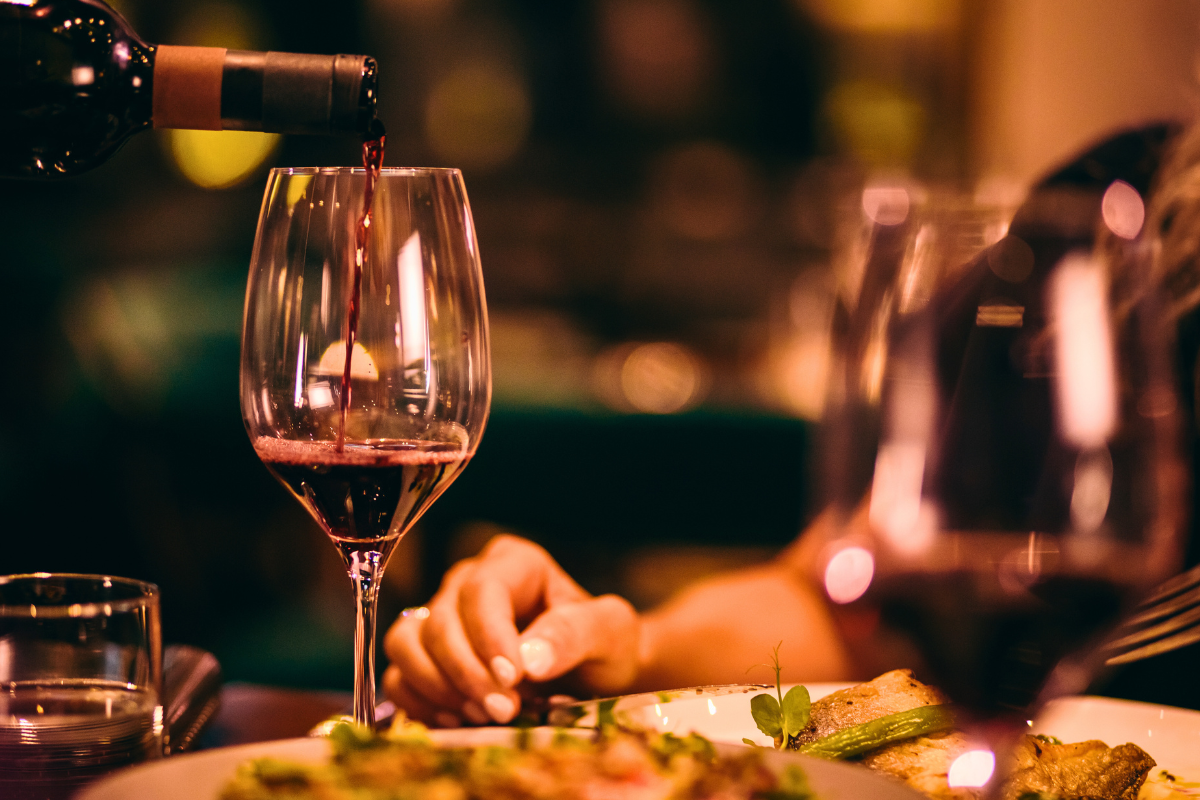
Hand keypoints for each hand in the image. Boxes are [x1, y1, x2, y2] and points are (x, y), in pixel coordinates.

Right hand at [383, 534, 639, 726]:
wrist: (596, 676)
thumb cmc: (604, 645)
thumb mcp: (610, 632)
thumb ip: (576, 633)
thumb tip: (529, 657)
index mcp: (514, 563)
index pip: (482, 590)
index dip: (489, 636)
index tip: (512, 678)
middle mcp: (468, 582)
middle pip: (440, 620)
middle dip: (468, 672)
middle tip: (505, 711)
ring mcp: (440, 617)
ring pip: (406, 642)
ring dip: (438, 686)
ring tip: (482, 715)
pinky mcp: (426, 656)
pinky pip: (398, 676)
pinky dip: (420, 702)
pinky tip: (459, 720)